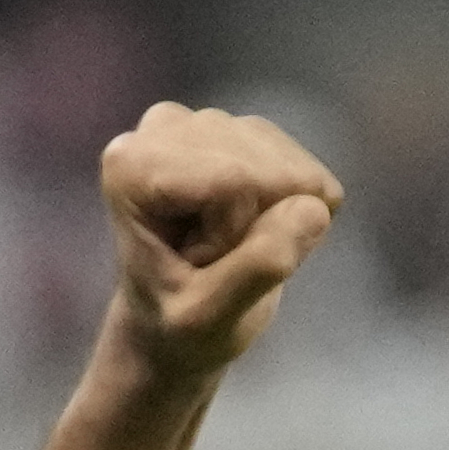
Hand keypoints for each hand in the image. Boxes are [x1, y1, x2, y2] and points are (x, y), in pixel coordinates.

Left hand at [100, 103, 343, 382]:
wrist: (170, 323)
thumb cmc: (177, 328)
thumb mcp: (209, 320)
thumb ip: (258, 267)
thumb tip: (316, 208)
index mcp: (132, 164)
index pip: (234, 180)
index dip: (236, 233)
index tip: (199, 263)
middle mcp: (163, 126)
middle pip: (265, 168)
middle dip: (261, 223)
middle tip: (218, 259)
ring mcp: (204, 121)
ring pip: (291, 167)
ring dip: (277, 217)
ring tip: (229, 246)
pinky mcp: (241, 128)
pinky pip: (304, 168)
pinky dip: (295, 207)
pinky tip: (254, 227)